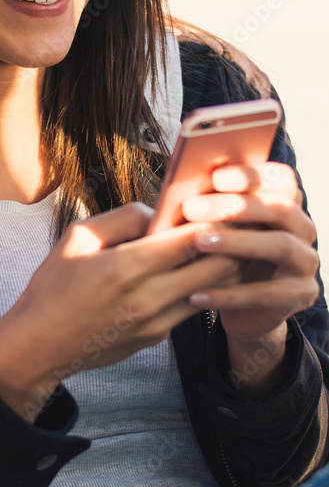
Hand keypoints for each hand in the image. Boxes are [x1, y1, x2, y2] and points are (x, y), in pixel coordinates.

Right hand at [0, 202, 239, 419]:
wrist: (40, 345)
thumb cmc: (53, 286)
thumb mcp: (76, 238)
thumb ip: (122, 218)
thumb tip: (158, 213)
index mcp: (127, 267)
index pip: (191, 240)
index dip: (214, 221)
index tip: (223, 207)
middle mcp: (148, 298)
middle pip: (216, 268)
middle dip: (230, 245)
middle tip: (234, 226)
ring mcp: (156, 322)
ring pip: (211, 291)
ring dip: (221, 269)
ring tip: (222, 248)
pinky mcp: (157, 337)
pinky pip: (189, 308)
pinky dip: (198, 289)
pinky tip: (192, 275)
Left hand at [182, 163, 319, 393]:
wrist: (245, 311)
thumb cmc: (227, 261)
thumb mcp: (223, 233)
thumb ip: (213, 211)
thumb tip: (179, 189)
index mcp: (288, 206)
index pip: (281, 179)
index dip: (252, 174)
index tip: (215, 176)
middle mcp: (304, 230)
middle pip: (280, 209)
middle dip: (235, 206)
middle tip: (191, 207)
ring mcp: (306, 263)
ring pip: (280, 246)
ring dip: (237, 242)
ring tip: (198, 242)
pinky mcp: (301, 295)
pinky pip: (266, 294)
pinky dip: (229, 295)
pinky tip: (196, 295)